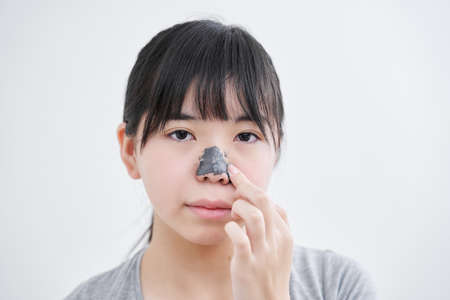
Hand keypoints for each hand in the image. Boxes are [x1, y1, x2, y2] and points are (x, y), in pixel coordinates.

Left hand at [224, 164, 292, 299]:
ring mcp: (262, 252)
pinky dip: (232, 228)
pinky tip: (228, 228)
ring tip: (232, 210)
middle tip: (232, 176)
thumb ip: (275, 227)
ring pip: (254, 216)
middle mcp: (276, 240)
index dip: (254, 187)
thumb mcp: (280, 249)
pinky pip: (240, 239)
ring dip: (239, 207)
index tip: (240, 178)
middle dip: (246, 184)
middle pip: (263, 201)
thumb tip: (264, 203)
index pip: (272, 202)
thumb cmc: (270, 273)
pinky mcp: (247, 264)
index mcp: (284, 235)